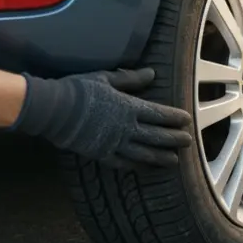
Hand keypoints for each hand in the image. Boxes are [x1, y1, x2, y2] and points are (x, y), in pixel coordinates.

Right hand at [12, 67, 193, 167]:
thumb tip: (152, 73)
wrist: (54, 109)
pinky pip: (124, 163)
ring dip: (161, 157)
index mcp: (128, 107)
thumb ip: (130, 79)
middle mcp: (125, 127)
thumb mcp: (106, 78)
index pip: (158, 114)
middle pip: (156, 136)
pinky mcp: (101, 154)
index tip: (188, 120)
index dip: (174, 118)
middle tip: (188, 142)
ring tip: (174, 160)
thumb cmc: (79, 89)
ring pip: (144, 154)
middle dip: (174, 139)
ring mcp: (114, 143)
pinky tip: (147, 168)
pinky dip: (138, 167)